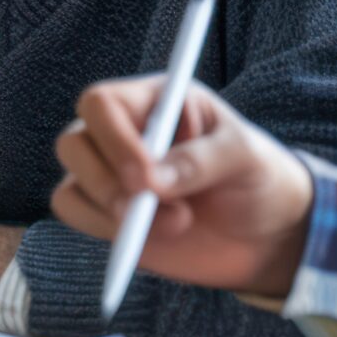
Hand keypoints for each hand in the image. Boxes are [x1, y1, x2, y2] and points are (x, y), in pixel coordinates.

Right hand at [51, 76, 314, 297]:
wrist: (263, 233)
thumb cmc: (255, 176)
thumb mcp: (243, 156)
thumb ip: (201, 161)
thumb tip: (152, 183)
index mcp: (153, 100)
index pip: (102, 103)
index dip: (114, 139)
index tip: (145, 178)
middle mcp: (121, 131)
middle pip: (74, 142)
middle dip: (109, 182)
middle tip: (152, 207)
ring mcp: (109, 172)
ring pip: (73, 183)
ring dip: (116, 213)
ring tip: (179, 223)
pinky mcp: (104, 212)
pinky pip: (73, 212)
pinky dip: (102, 229)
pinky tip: (148, 237)